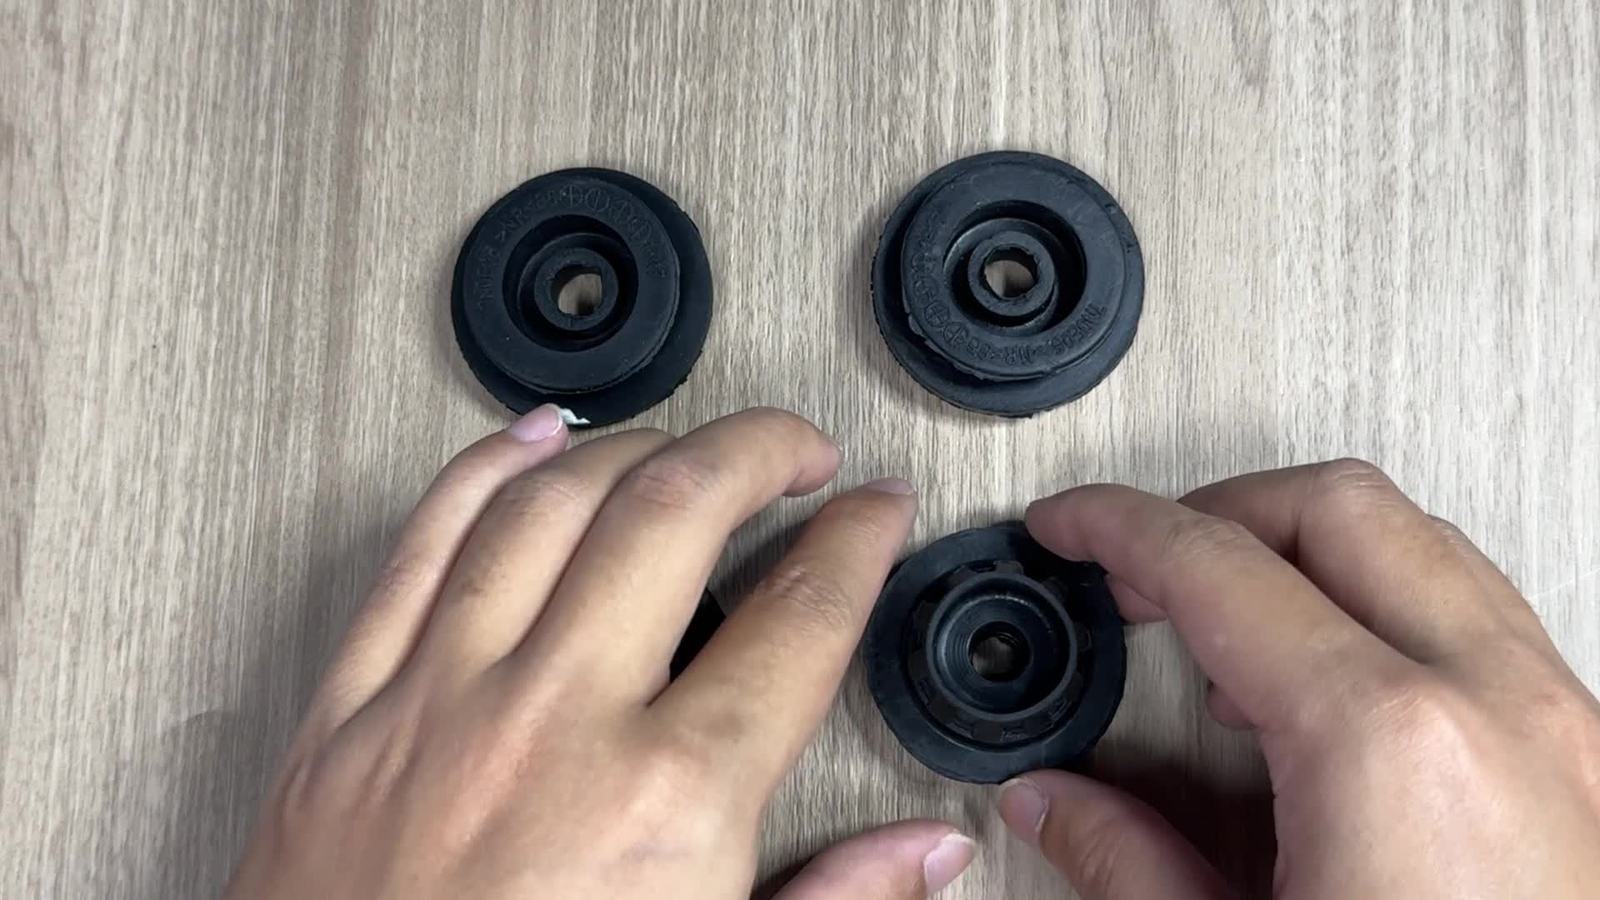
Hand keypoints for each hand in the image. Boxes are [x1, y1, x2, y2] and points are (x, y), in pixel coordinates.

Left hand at [224, 407, 974, 899]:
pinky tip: (529, 441)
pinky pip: (420, 548)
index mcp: (667, 806)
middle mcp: (554, 728)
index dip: (858, 541)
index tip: (875, 512)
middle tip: (797, 448)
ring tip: (685, 442)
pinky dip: (481, 472)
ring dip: (634, 445)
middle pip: (678, 511)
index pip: (800, 618)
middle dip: (760, 450)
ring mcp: (440, 705)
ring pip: (550, 503)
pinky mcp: (348, 713)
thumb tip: (928, 854)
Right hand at [1009, 460, 1599, 898]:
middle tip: (1142, 561)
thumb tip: (1056, 803)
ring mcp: (1571, 734)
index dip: (1121, 530)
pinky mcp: (1599, 774)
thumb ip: (1127, 867)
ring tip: (1228, 636)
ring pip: (1426, 551)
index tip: (1073, 527)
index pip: (1223, 566)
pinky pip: (1484, 629)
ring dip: (1311, 558)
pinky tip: (1332, 701)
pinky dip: (1388, 618)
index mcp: (1389, 745)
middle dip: (1221, 509)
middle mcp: (1500, 711)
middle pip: (1340, 510)